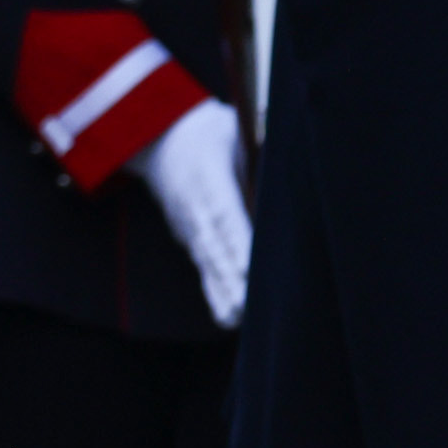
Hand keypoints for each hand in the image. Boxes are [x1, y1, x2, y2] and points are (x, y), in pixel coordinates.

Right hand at [127, 97, 250, 327]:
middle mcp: (194, 208)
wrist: (154, 136)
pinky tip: (227, 315)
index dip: (239, 244)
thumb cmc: (205, 131)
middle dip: (230, 278)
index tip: (251, 270)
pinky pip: (204, 265)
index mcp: (207, 179)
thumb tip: (293, 150)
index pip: (227, 216)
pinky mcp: (190, 236)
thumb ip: (261, 143)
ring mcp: (189, 225)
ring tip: (235, 320)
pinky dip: (214, 289)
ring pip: (207, 262)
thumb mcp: (232, 128)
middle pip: (215, 247)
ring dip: (220, 291)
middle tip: (245, 307)